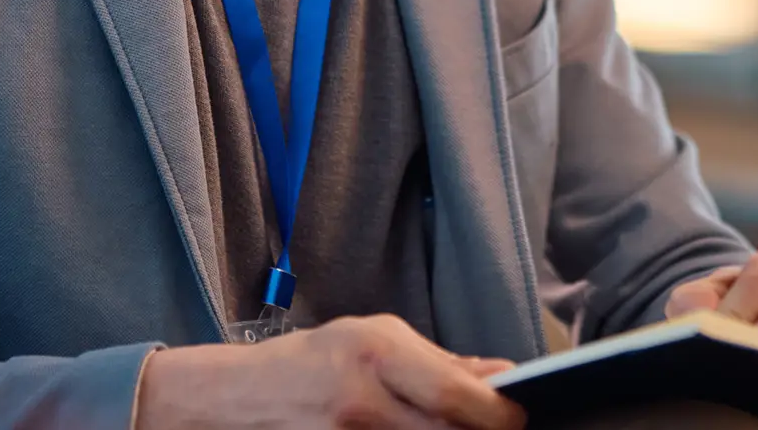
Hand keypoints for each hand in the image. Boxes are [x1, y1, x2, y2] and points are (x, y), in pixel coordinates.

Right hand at [132, 314, 523, 429]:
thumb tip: (499, 374)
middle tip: (492, 424)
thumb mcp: (373, 337)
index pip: (455, 395)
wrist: (242, 400)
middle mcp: (363, 405)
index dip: (498, 411)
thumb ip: (439, 359)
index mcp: (376, 356)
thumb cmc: (310, 361)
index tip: (515, 411)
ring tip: (449, 425)